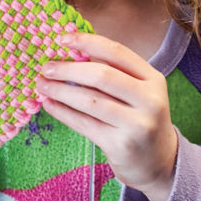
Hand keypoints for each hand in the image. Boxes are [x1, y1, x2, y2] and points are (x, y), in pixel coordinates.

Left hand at [37, 33, 177, 200]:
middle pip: (102, 75)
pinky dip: (63, 112)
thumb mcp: (139, 92)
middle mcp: (149, 100)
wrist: (158, 162)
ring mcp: (137, 124)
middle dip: (68, 69)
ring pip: (90, 101)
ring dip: (61, 91)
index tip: (62, 38)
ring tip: (42, 85)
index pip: (117, 52)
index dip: (87, 42)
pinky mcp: (121, 145)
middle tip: (46, 68)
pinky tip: (50, 104)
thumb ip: (114, 73)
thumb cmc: (140, 119)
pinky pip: (84, 123)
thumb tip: (71, 52)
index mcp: (153, 79)